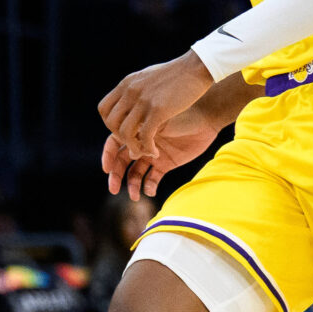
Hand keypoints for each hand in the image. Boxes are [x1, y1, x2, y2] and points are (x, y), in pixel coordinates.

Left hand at [98, 51, 217, 162]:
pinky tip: (155, 152)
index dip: (110, 123)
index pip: (103, 109)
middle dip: (120, 138)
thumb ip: (136, 89)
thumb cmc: (177, 74)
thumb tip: (129, 98)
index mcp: (127, 84)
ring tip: (144, 152)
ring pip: (125, 133)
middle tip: (135, 143)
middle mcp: (131, 92)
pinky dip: (147, 148)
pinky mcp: (158, 110)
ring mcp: (143, 101)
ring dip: (133, 147)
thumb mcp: (149, 77)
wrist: (198, 66)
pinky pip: (145, 137)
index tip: (123, 130)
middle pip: (111, 123)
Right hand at [102, 105, 222, 196]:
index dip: (108, 156)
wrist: (206, 119)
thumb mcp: (158, 121)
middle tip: (113, 189)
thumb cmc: (182, 115)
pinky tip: (150, 191)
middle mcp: (141, 144)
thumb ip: (142, 134)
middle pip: (122, 162)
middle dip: (116, 176)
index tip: (106, 169)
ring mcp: (152, 155)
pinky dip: (149, 186)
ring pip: (136, 173)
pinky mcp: (166, 164)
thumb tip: (129, 152)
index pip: (114, 144)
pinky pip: (153, 178)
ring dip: (132, 185)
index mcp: (135, 130)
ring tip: (135, 196)